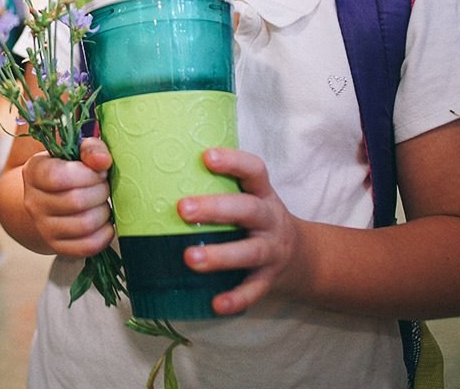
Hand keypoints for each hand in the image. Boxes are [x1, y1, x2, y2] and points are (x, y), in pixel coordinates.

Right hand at [20, 136, 114, 257]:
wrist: (49, 197)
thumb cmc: (69, 169)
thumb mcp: (75, 151)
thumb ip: (90, 148)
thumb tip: (102, 161)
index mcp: (34, 172)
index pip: (58, 177)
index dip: (87, 174)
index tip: (98, 170)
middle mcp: (33, 202)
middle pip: (76, 201)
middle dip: (100, 191)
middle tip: (104, 186)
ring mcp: (44, 227)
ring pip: (84, 225)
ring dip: (104, 212)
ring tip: (102, 203)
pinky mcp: (58, 246)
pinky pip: (87, 246)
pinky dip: (104, 234)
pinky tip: (104, 222)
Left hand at [176, 147, 302, 315]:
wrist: (303, 257)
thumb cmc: (256, 219)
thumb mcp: (248, 197)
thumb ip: (216, 186)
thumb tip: (156, 171)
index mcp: (262, 194)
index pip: (254, 171)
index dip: (233, 162)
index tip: (206, 156)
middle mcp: (269, 220)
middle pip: (249, 210)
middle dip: (216, 209)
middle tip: (182, 209)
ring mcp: (272, 250)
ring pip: (250, 252)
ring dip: (220, 256)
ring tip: (190, 259)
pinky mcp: (269, 279)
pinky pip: (254, 290)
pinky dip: (236, 298)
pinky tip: (215, 304)